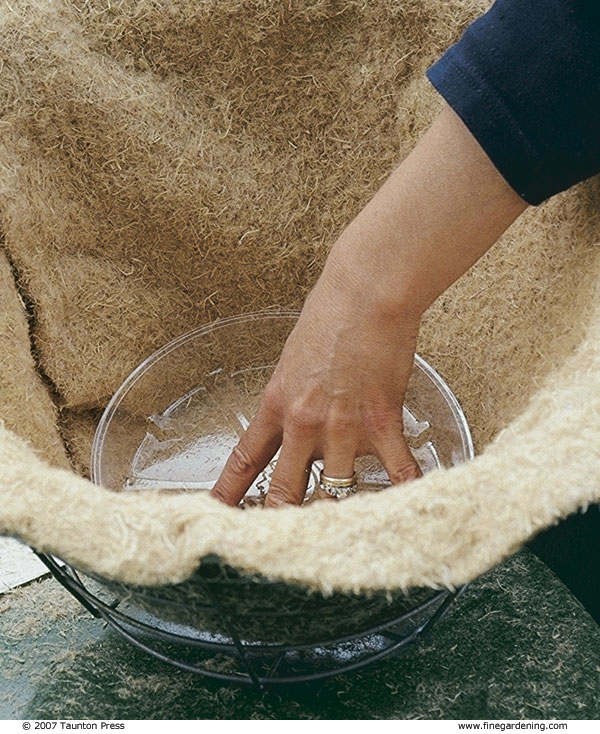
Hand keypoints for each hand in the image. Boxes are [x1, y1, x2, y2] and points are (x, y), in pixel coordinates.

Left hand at [211, 103, 526, 506]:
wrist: (365, 293)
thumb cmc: (330, 315)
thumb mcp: (295, 358)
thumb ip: (293, 396)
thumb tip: (298, 422)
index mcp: (275, 405)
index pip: (244, 462)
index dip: (227, 496)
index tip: (216, 518)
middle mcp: (303, 424)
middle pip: (284, 491)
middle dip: (278, 522)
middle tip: (275, 549)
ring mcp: (341, 427)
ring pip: (335, 490)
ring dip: (339, 513)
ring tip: (341, 538)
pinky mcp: (380, 421)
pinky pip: (394, 470)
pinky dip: (403, 490)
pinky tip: (409, 507)